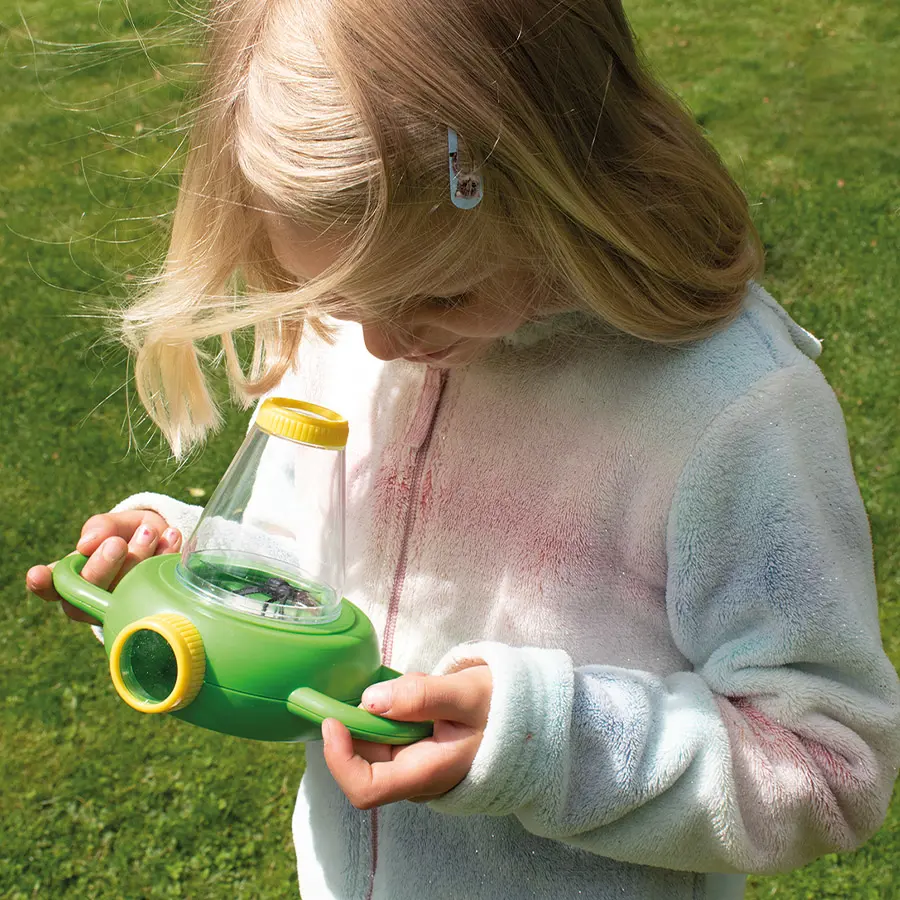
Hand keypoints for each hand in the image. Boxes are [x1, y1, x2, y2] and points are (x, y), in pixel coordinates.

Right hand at [26, 510, 180, 625]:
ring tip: (149, 532)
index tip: (37, 574)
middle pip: (87, 592)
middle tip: (117, 543)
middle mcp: (94, 595)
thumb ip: (101, 528)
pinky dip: (165, 559)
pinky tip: (171, 538)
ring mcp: (123, 605)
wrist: (168, 541)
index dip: (42, 583)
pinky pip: (157, 589)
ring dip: (137, 559)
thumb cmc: (130, 534)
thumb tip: (86, 545)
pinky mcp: (154, 606)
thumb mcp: (115, 524)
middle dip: (102, 567)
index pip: (51, 585)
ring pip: (123, 592)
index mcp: (75, 575)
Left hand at [322, 665, 491, 808]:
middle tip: (396, 684)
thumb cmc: (503, 706)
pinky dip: (395, 710)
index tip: (332, 718)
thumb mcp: (466, 693)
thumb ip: (420, 696)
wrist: (533, 718)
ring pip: (377, 743)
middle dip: (364, 719)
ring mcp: (417, 768)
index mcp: (429, 773)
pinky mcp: (419, 754)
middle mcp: (417, 779)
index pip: (365, 788)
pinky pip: (391, 734)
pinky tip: (428, 696)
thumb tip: (369, 701)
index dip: (339, 757)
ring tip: (428, 688)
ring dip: (384, 711)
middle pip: (364, 760)